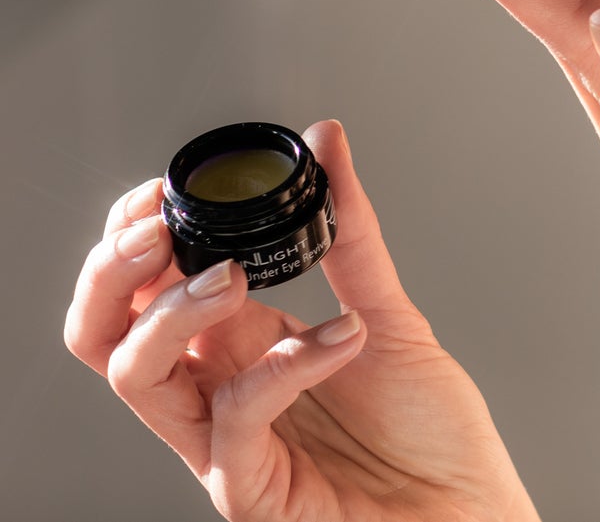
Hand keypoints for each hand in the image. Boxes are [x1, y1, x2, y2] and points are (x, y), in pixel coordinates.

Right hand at [63, 120, 537, 521]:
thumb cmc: (428, 430)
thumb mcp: (386, 309)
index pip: (143, 291)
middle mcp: (218, 391)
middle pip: (105, 334)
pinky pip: (233, 419)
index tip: (163, 191)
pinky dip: (284, 365)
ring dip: (175, 311)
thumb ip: (349, 229)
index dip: (134, 239)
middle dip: (113, 273)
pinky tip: (344, 337)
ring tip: (237, 276)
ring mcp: (225, 443)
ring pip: (137, 375)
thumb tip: (327, 139)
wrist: (470, 508)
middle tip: (159, 232)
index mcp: (239, 346)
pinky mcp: (250, 488)